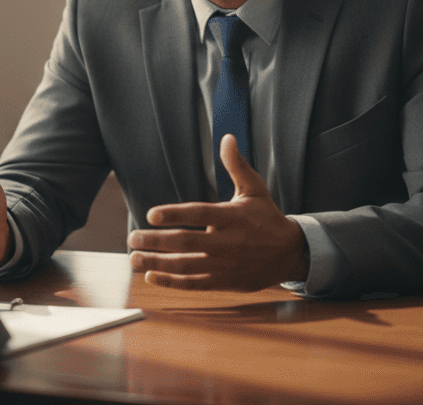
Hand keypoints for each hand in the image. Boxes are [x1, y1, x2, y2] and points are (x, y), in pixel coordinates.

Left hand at [127, 135, 306, 291]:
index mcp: (232, 217)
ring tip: (134, 258)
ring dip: (157, 263)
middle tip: (132, 238)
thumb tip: (227, 138)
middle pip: (186, 243)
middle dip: (156, 241)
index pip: (199, 214)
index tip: (151, 214)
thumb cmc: (267, 218)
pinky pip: (193, 285)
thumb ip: (236, 165)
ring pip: (185, 267)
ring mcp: (224, 265)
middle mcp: (226, 242)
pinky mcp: (223, 282)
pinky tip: (150, 277)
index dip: (174, 214)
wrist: (290, 254)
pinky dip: (171, 282)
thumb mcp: (255, 189)